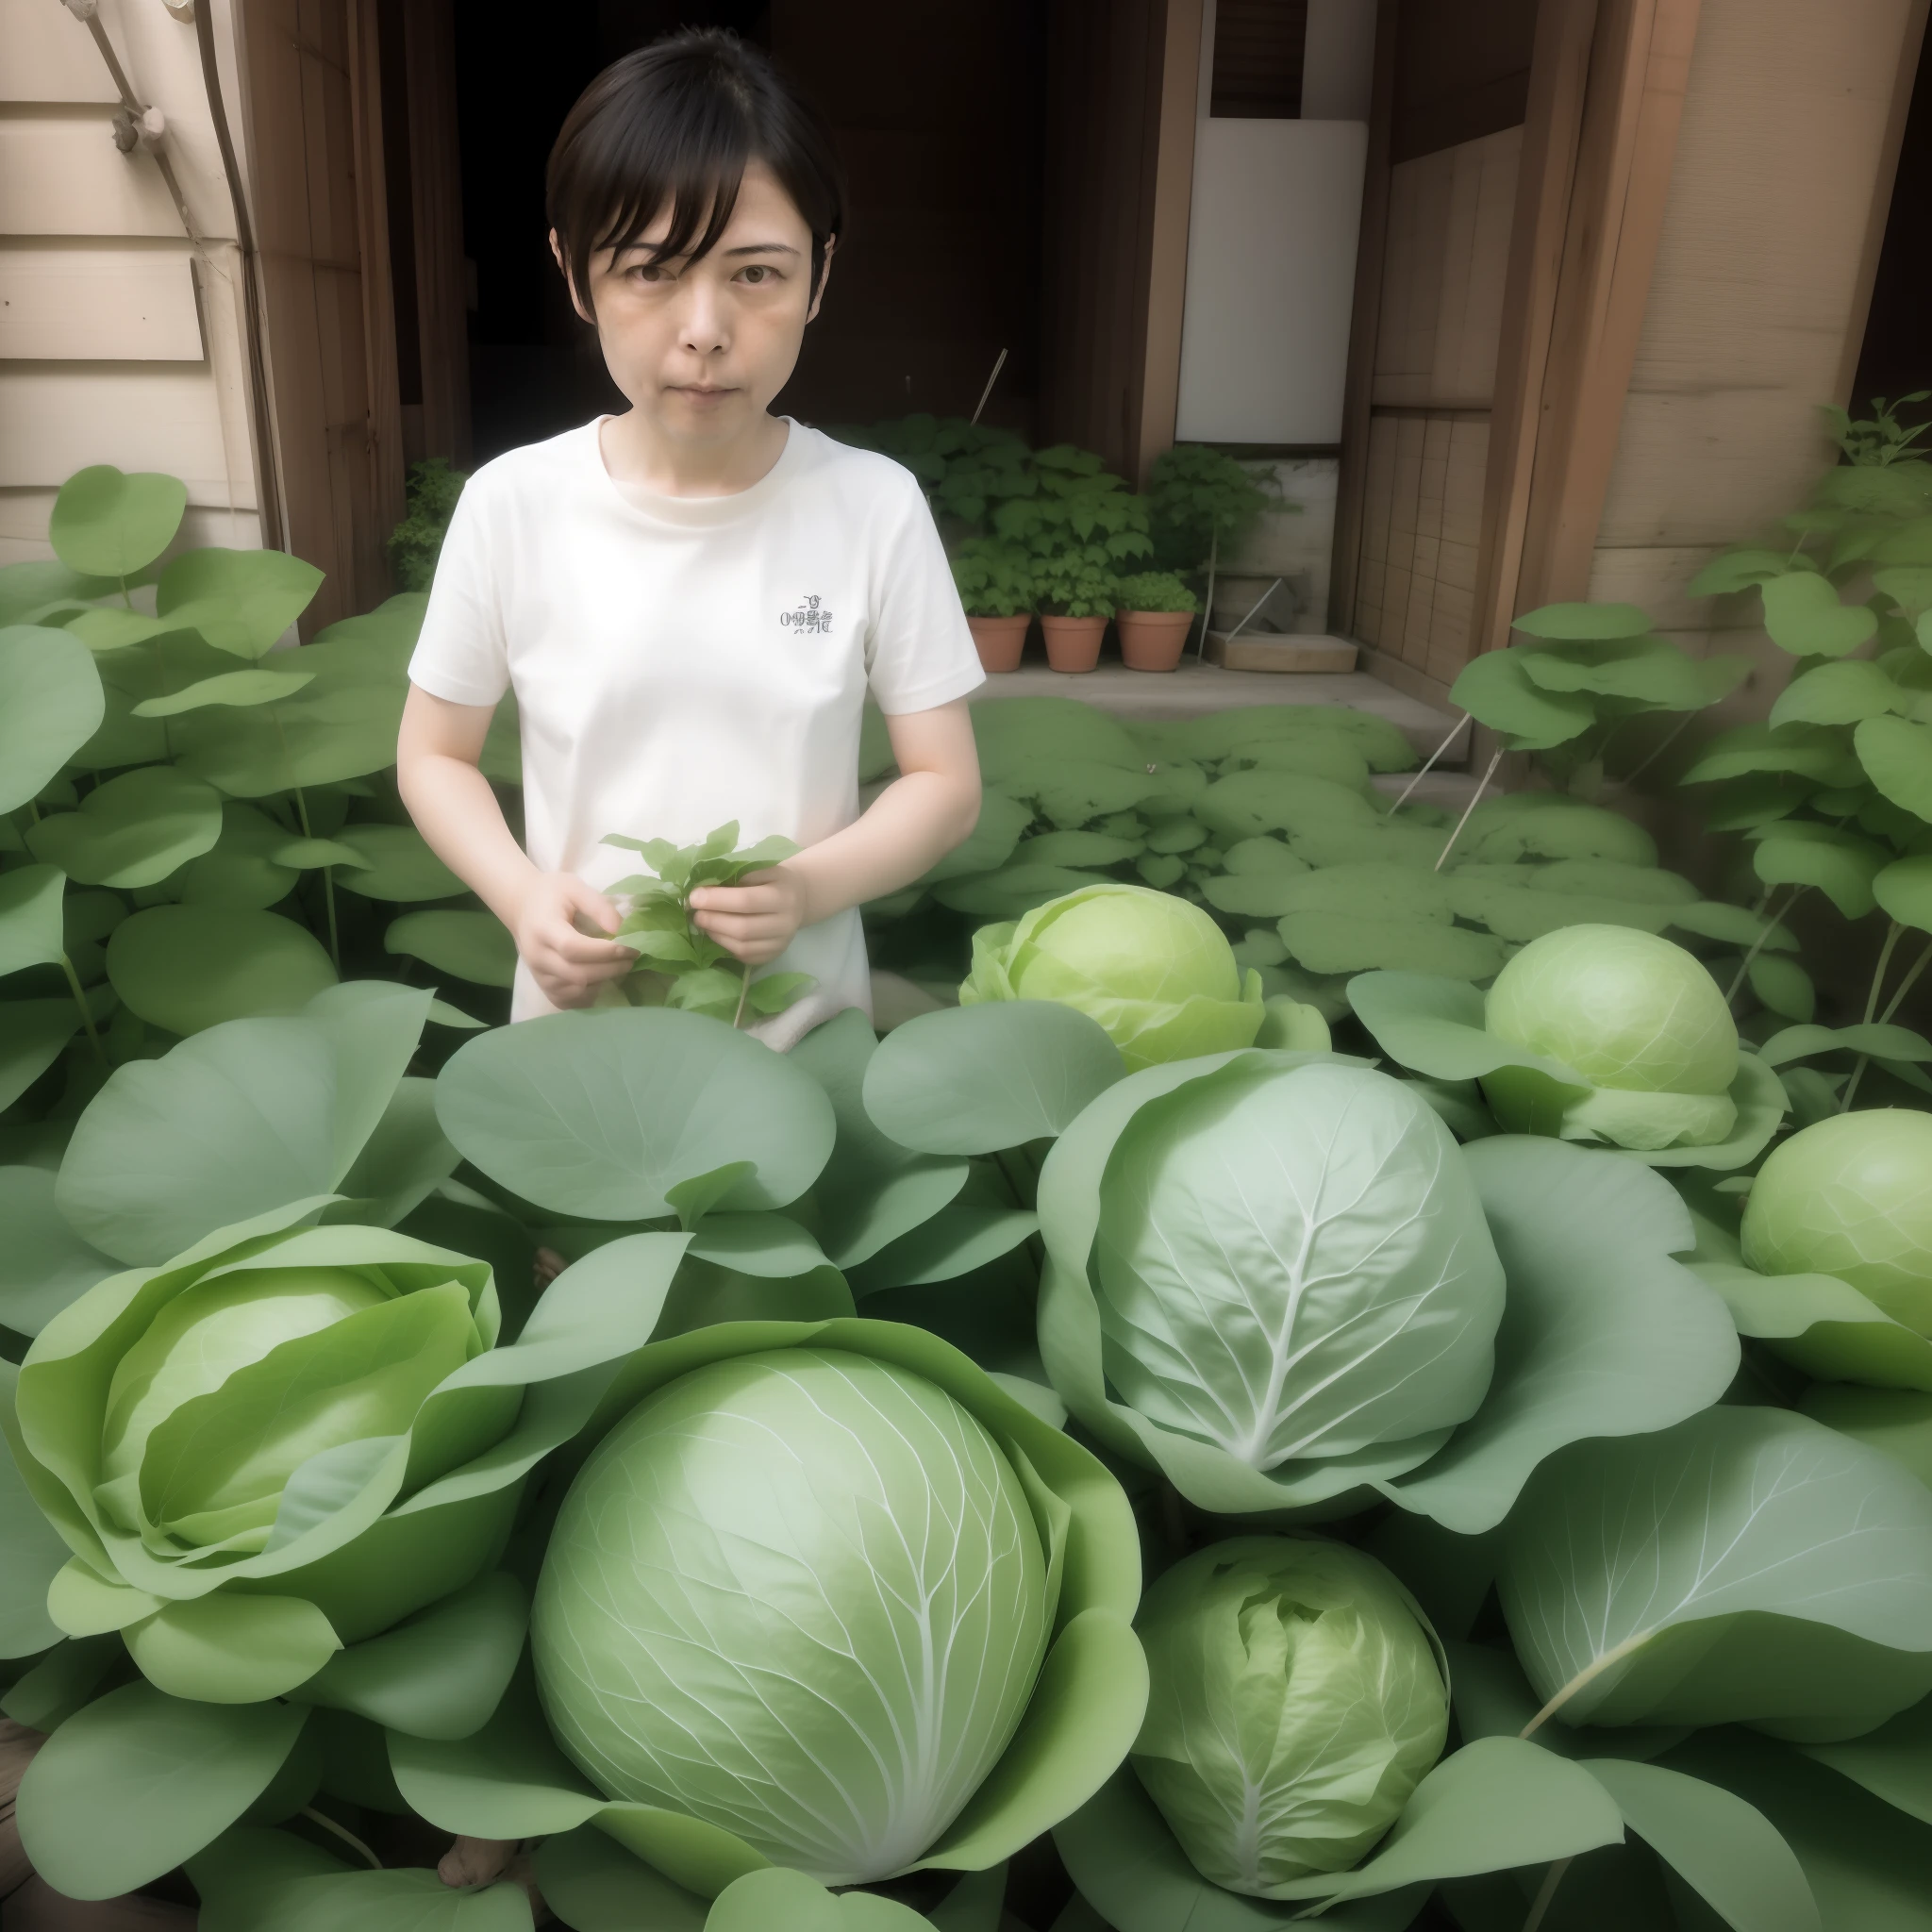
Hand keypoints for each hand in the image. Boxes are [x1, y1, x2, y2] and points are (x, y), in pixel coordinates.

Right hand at [509, 872, 633, 1008]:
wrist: (522, 907)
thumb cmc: (551, 894)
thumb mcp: (575, 887)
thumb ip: (599, 906)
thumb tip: (622, 930)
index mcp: (543, 929)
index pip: (573, 948)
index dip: (605, 952)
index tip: (630, 947)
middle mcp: (537, 957)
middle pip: (577, 975)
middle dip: (610, 969)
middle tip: (632, 959)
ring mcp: (539, 976)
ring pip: (575, 991)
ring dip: (602, 981)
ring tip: (618, 966)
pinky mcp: (543, 988)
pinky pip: (570, 1001)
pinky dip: (590, 994)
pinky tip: (601, 978)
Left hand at [688, 864, 810, 964]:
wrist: (798, 897)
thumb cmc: (772, 879)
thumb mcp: (761, 868)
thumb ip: (737, 875)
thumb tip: (704, 887)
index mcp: (783, 896)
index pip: (746, 901)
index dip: (717, 900)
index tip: (694, 897)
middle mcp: (786, 923)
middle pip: (743, 928)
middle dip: (713, 920)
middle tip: (694, 912)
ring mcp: (781, 943)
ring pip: (742, 946)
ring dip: (716, 934)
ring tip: (702, 922)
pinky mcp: (773, 955)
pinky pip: (744, 956)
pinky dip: (725, 945)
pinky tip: (716, 933)